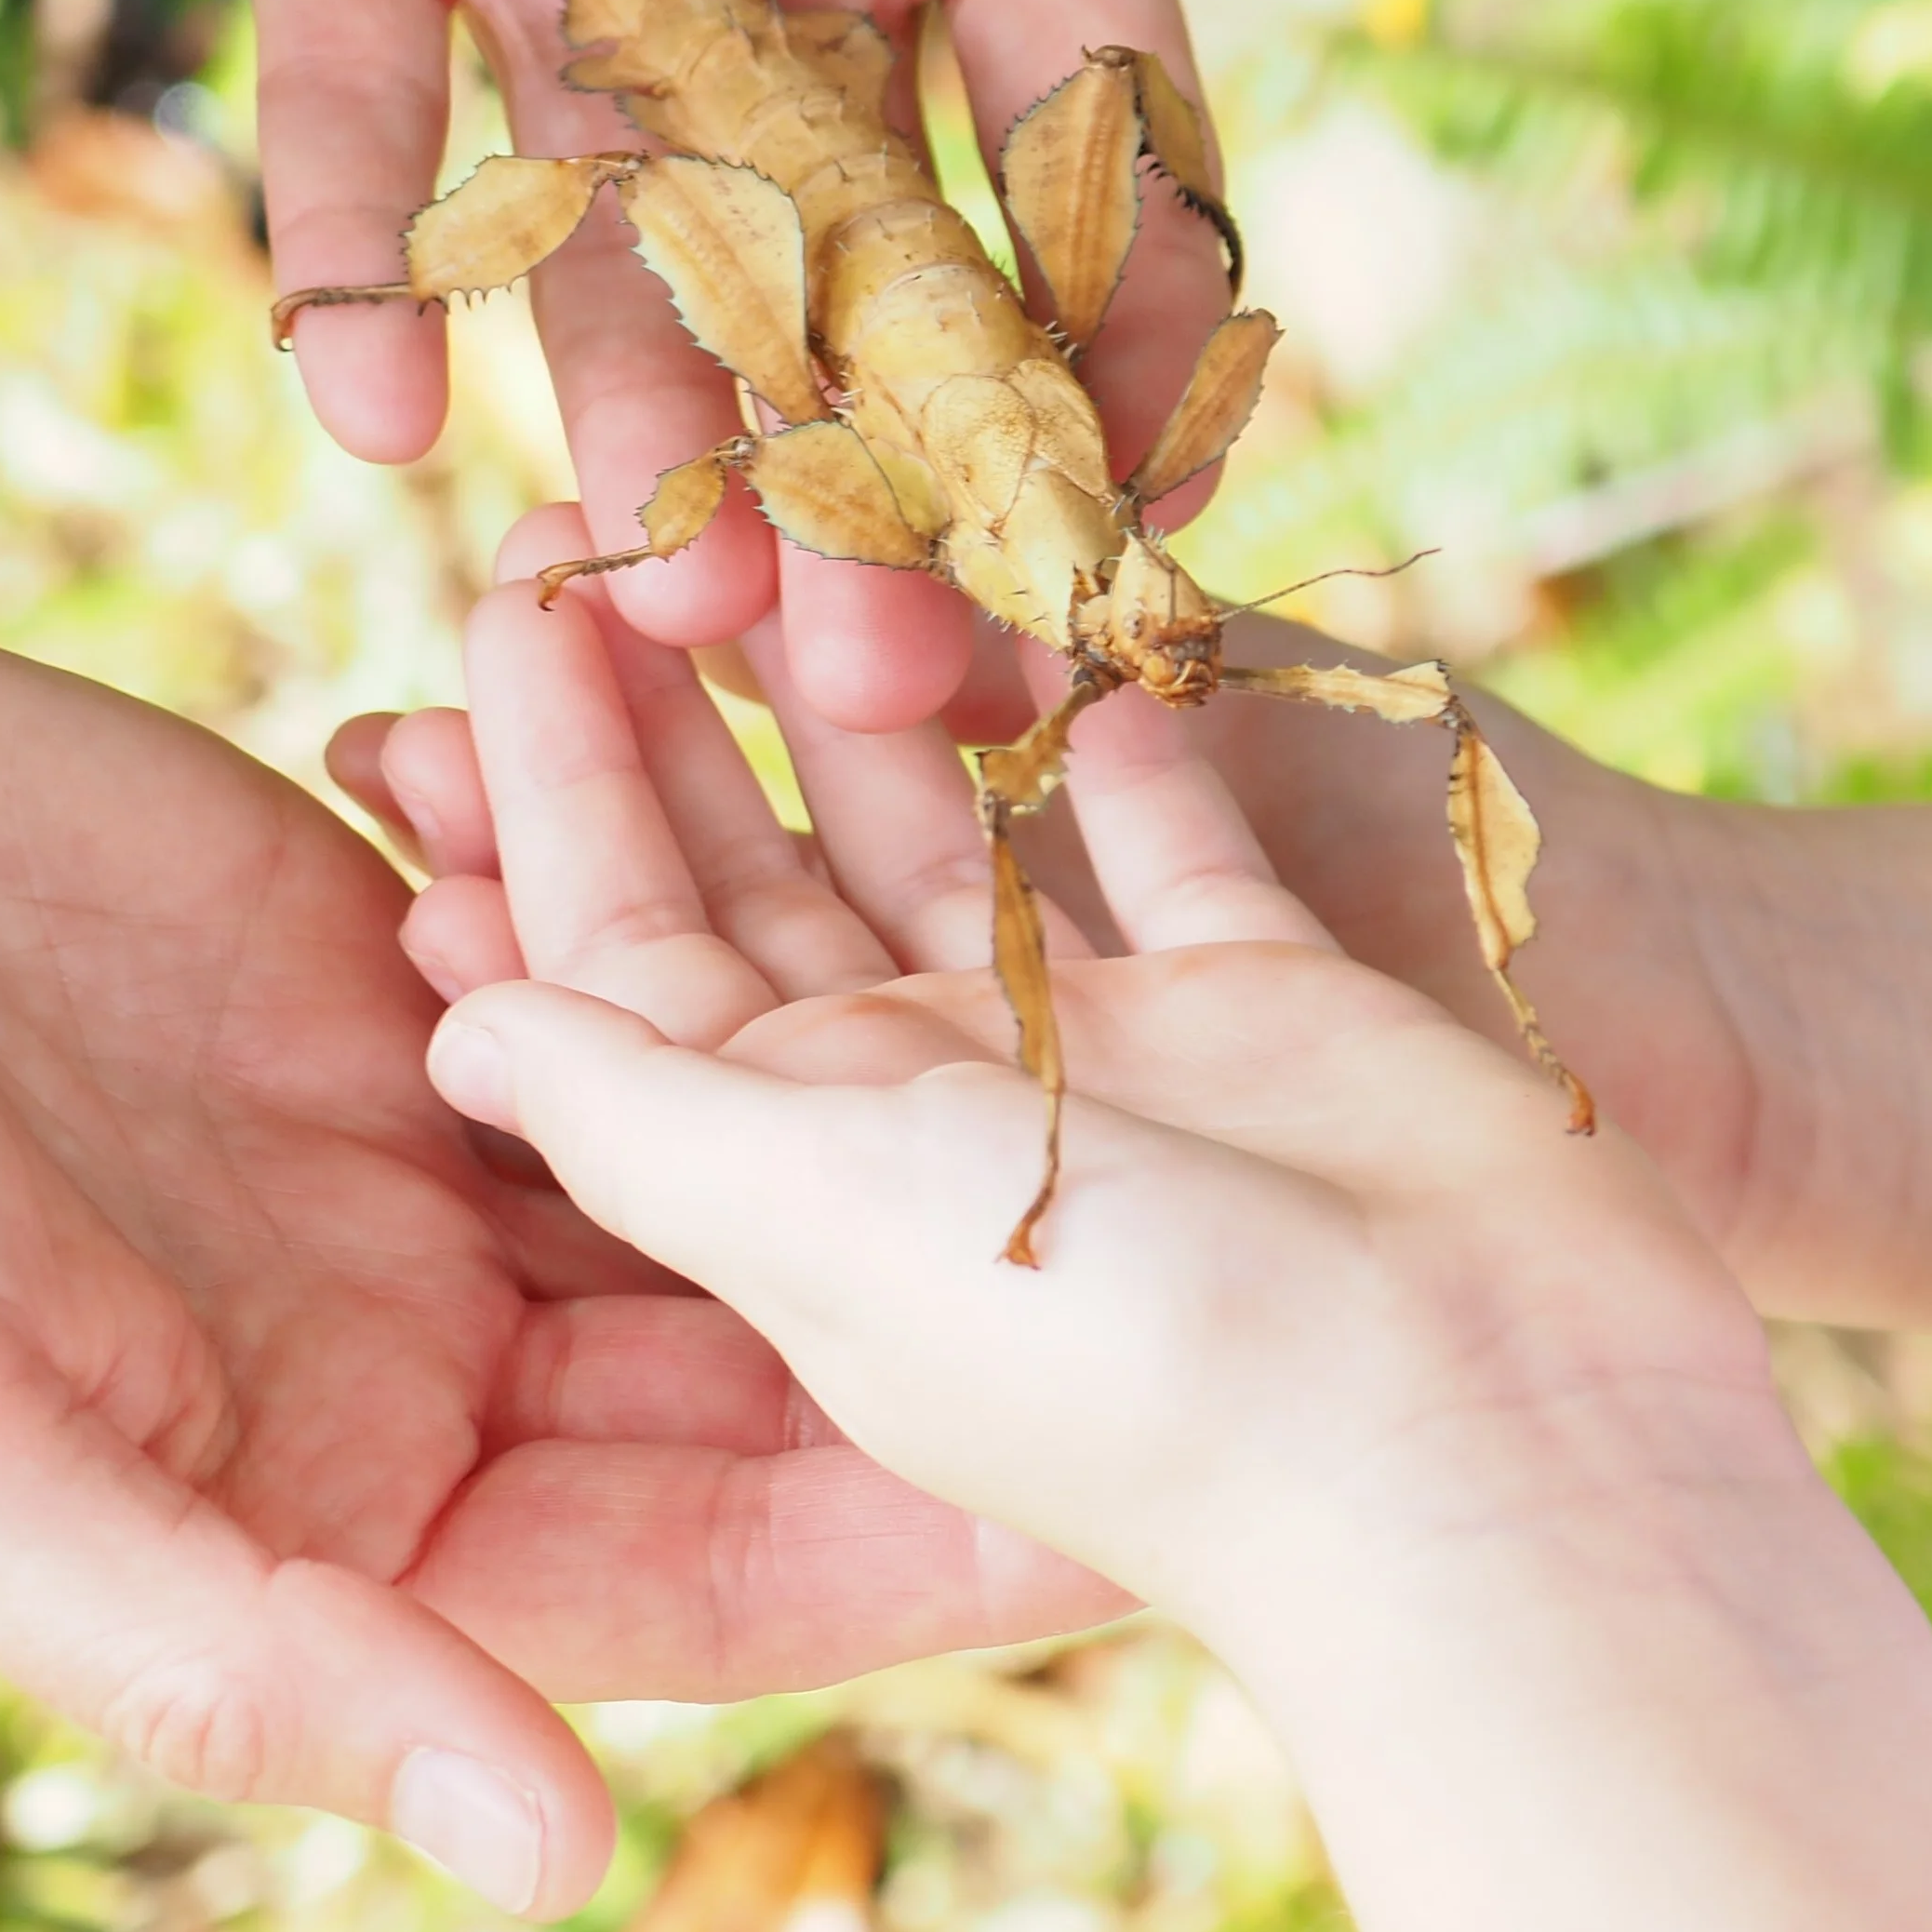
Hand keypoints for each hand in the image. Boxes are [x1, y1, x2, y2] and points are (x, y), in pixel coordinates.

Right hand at [0, 537, 1100, 1920]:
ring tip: (1137, 966)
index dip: (934, 1533)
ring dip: (895, 1027)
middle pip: (774, 1323)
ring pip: (735, 1096)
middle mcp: (419, 1326)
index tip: (1165, 1500)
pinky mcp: (390, 923)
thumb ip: (251, 1660)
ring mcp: (419, 1119)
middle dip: (980, 1267)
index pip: (716, 1548)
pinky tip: (913, 802)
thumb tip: (555, 1861)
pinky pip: (627, 903)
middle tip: (1255, 1224)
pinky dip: (736, 859)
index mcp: (344, 1501)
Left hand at [171, 0, 1677, 731]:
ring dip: (634, 425)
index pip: (1100, 160)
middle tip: (888, 666)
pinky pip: (348, 110)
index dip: (1138, 345)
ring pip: (613, 243)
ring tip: (659, 595)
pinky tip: (368, 410)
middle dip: (879, 473)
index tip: (1150, 533)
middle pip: (863, 273)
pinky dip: (350, 254)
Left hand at [352, 611, 1790, 1286]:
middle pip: (766, 883)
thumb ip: (640, 1120)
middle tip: (609, 506)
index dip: (545, 798)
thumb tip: (449, 1030)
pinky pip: (1168, 833)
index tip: (494, 608)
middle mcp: (937, 1115)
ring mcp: (1111, 1057)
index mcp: (801, 1184)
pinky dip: (1112, 731)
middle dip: (682, 714)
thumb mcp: (829, 1225)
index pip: (623, 964)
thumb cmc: (1129, 1357)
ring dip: (874, 692)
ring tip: (807, 506)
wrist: (1482, 1425)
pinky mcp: (1275, 1004)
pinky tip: (1057, 596)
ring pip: (954, 836)